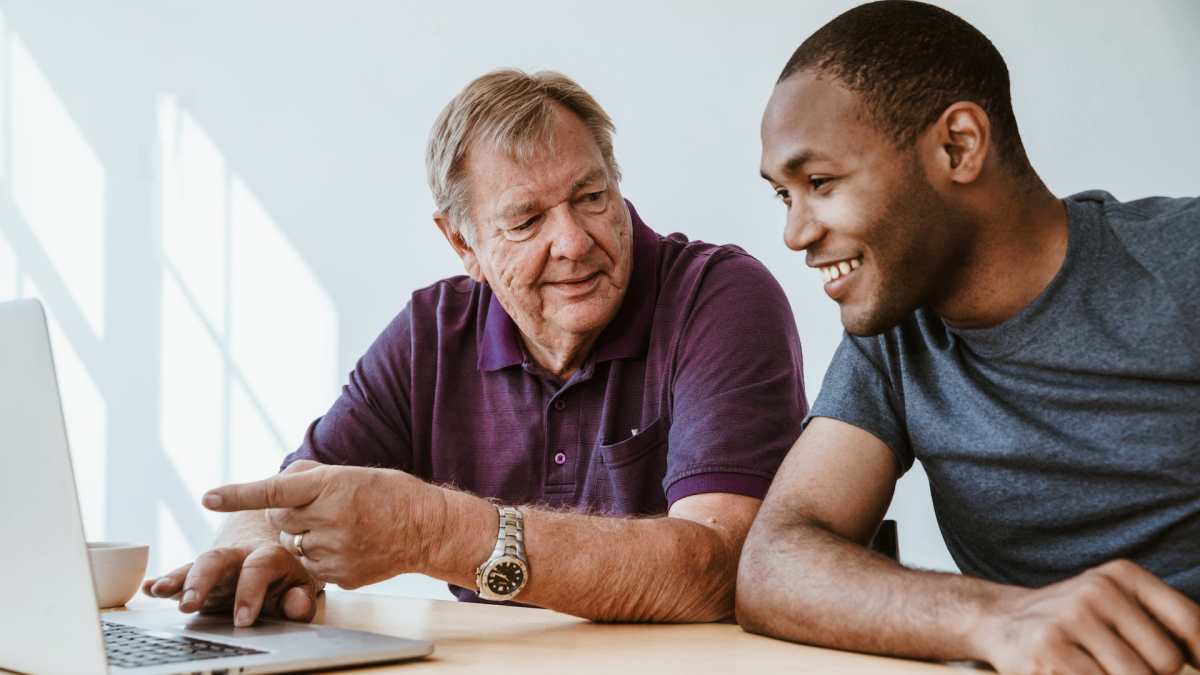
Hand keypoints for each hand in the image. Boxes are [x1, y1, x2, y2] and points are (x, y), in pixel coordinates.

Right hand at [141, 543, 320, 626]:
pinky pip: (179, 575)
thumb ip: (300, 599)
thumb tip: (296, 605)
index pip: (259, 568)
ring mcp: (218, 565)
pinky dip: (163, 581)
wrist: (272, 562)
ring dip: (178, 579)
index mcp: (270, 555)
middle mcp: (240, 555)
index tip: (242, 620)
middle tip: (190, 605)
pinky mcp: (199, 576)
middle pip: (219, 559)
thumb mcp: (301, 589)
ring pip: (196, 564)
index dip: (250, 593)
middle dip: (202, 580)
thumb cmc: (286, 580)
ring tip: (160, 591)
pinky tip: (148, 589)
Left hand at [201, 461, 444, 589]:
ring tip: (341, 526)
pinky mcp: (338, 575)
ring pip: (292, 545)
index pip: (274, 491)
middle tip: (320, 507)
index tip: (208, 497)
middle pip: (278, 520)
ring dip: (304, 535)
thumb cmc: (390, 493)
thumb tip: (276, 484)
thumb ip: (308, 476)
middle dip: (289, 513)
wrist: (427, 528)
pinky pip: (309, 565)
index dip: (238, 494)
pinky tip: (347, 545)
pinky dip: (319, 555)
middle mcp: (330, 519)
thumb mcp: (350, 472)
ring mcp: (334, 551)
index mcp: (331, 486)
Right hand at [972, 559, 1199, 674]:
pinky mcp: (1048, 652)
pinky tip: (1072, 672)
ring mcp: (1070, 620)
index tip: (1198, 666)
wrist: (998, 619)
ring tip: (1095, 669)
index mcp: (1121, 576)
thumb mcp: (1114, 605)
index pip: (1189, 622)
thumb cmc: (1072, 622)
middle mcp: (1097, 591)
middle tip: (1117, 665)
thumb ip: (1160, 626)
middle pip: (1165, 662)